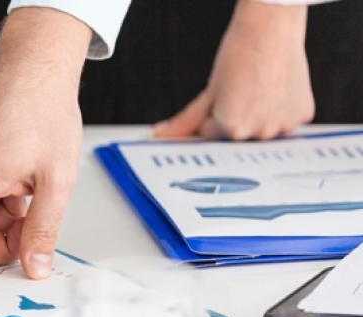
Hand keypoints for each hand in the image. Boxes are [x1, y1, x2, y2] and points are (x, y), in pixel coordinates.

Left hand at [154, 0, 312, 139]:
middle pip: (237, 136)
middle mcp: (260, 131)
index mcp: (233, 128)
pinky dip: (278, 111)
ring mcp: (284, 125)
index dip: (209, 117)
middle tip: (238, 92)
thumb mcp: (209, 91)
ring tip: (256, 90)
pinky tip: (274, 91)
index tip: (215, 102)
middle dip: (232, 119)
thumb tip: (164, 134)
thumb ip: (187, 120)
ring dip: (256, 117)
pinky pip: (285, 121)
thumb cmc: (240, 54)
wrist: (270, 29)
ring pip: (261, 130)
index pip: (211, 136)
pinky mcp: (303, 115)